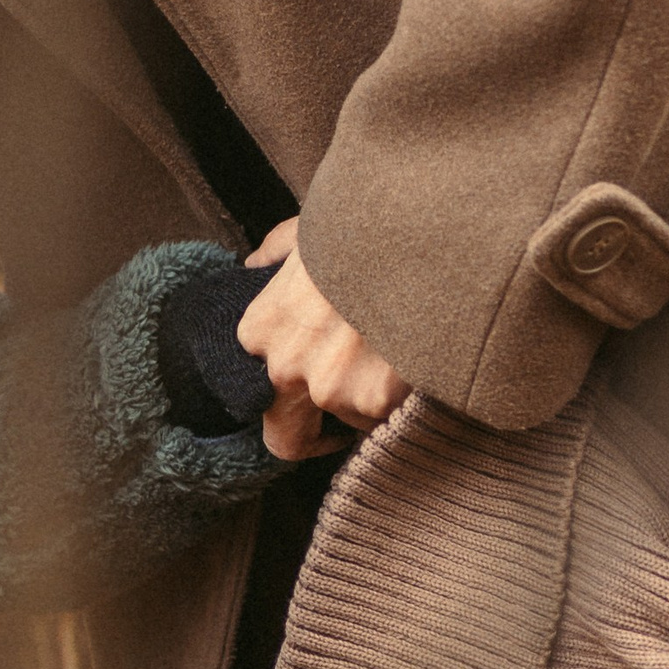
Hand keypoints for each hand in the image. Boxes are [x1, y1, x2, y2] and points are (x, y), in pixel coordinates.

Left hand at [235, 222, 408, 461]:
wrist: (413, 235)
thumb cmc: (359, 231)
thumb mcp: (305, 232)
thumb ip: (275, 253)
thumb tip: (255, 265)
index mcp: (260, 330)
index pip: (259, 386)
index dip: (291, 383)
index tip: (315, 375)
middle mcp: (283, 367)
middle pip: (285, 437)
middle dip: (314, 434)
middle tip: (342, 421)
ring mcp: (327, 388)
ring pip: (347, 419)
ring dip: (366, 400)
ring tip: (392, 353)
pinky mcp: (373, 401)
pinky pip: (385, 416)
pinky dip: (398, 397)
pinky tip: (411, 359)